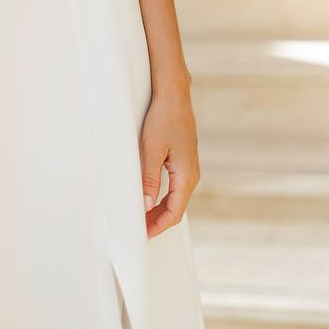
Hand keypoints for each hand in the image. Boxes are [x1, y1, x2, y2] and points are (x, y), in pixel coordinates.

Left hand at [139, 82, 200, 239]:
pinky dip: (162, 196)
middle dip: (157, 221)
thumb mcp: (152, 149)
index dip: (158, 226)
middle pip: (176, 208)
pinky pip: (174, 186)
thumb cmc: (163, 118)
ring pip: (175, 197)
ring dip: (159, 209)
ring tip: (140, 216)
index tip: (141, 234)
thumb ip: (149, 179)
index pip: (174, 212)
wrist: (173, 93)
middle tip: (137, 228)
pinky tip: (149, 196)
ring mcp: (189, 166)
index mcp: (187, 176)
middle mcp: (192, 174)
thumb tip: (146, 206)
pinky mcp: (183, 159)